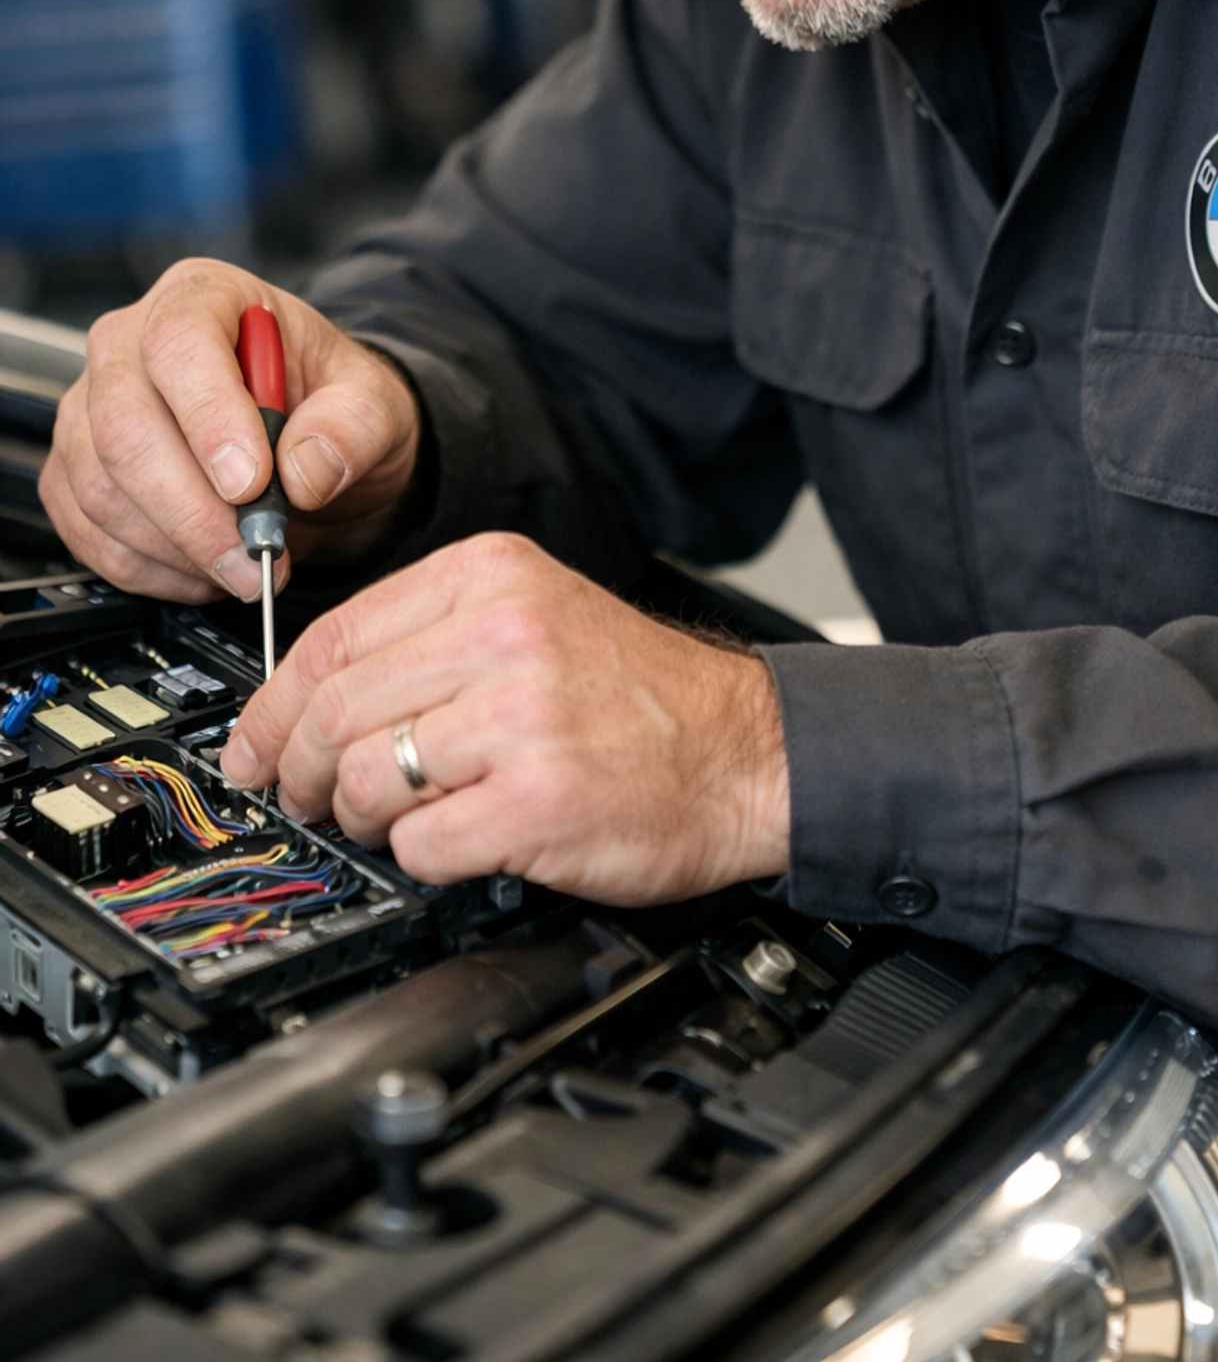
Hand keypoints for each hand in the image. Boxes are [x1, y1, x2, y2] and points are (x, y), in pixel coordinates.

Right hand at [40, 259, 420, 603]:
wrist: (310, 444)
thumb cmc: (329, 405)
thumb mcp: (374, 402)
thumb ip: (354, 425)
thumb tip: (305, 469)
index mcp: (203, 298)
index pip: (178, 343)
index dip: (209, 417)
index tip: (251, 483)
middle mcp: (129, 345)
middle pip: (124, 426)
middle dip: (193, 510)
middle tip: (255, 553)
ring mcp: (91, 410)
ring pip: (101, 489)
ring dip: (177, 548)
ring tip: (245, 566)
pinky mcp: (76, 474)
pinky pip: (89, 533)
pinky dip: (150, 569)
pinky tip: (205, 570)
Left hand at [219, 532, 791, 899]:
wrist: (749, 751)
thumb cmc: (642, 698)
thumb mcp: (539, 616)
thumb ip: (433, 638)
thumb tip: (309, 698)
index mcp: (492, 577)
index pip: (334, 636)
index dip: (273, 705)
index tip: (252, 745)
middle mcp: (503, 634)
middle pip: (334, 710)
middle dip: (295, 770)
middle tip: (300, 799)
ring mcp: (520, 718)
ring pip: (364, 778)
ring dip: (362, 818)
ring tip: (394, 820)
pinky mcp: (537, 801)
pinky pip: (420, 843)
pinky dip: (422, 856)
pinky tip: (458, 841)